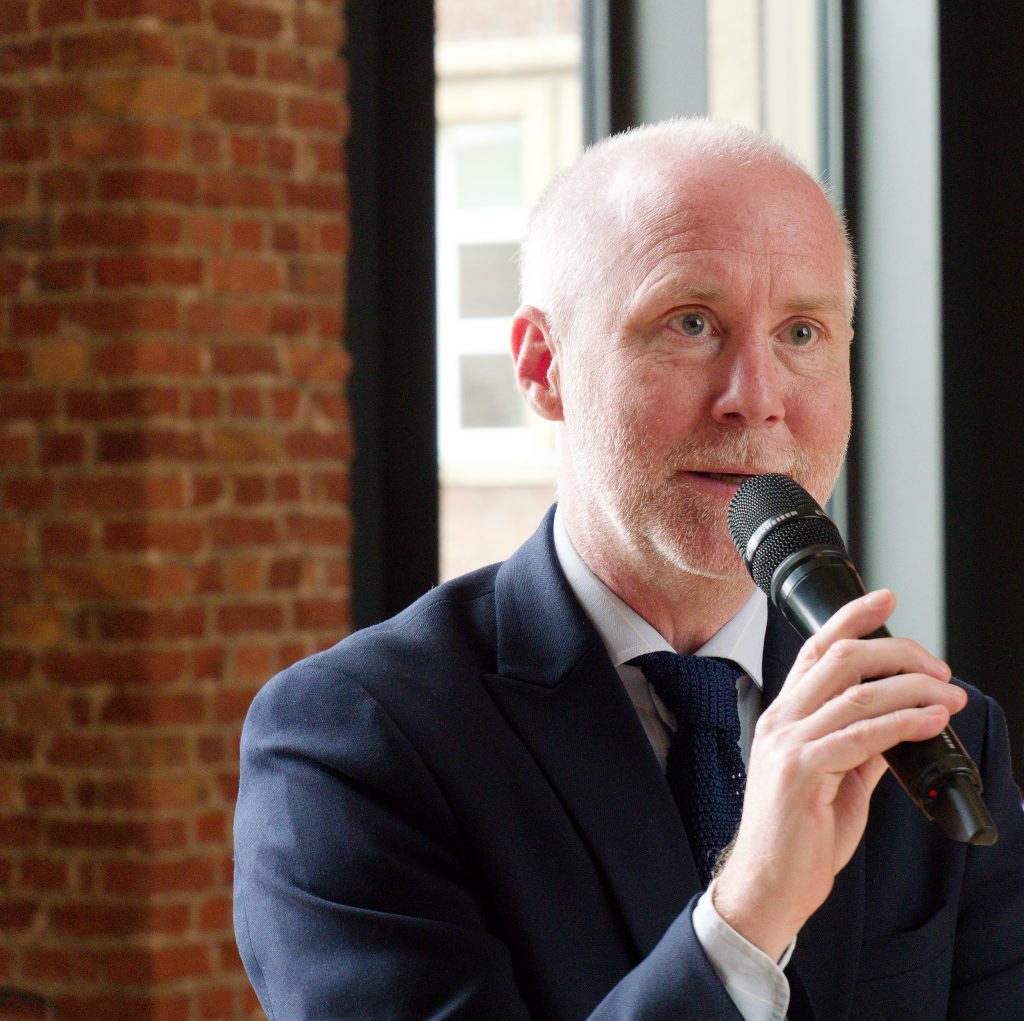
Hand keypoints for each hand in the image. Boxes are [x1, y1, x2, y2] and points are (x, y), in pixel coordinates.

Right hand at [712, 589, 965, 960]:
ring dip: (912, 688)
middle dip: (896, 652)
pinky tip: (930, 722)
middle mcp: (780, 720)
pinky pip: (860, 737)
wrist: (768, 885)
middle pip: (839, 659)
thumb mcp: (834, 781)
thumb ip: (860, 748)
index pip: (815, 650)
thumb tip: (897, 728)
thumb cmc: (796, 836)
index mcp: (784, 716)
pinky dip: (903, 723)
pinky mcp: (800, 771)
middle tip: (937, 668)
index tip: (884, 598)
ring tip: (948, 696)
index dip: (850, 619)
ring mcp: (786, 743)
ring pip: (855, 693)